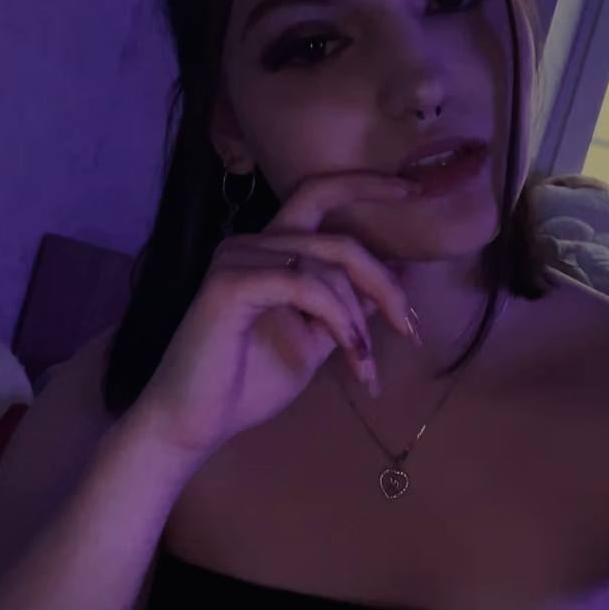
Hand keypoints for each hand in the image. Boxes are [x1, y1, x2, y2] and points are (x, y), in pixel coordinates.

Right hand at [124, 171, 420, 465]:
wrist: (196, 423)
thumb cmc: (247, 384)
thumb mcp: (315, 340)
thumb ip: (347, 306)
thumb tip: (396, 274)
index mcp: (270, 249)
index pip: (318, 194)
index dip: (365, 186)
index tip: (412, 191)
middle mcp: (251, 243)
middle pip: (339, 240)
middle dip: (384, 284)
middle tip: (411, 328)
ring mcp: (237, 258)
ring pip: (327, 267)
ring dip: (358, 321)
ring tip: (366, 367)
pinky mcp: (230, 282)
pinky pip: (306, 286)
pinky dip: (339, 320)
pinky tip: (353, 355)